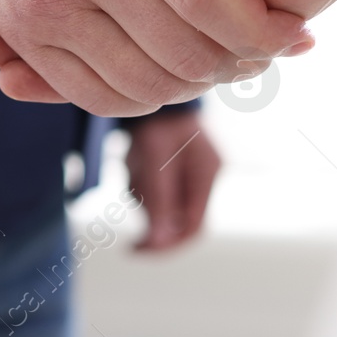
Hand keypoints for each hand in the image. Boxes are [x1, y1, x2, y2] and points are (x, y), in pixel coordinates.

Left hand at [126, 110, 219, 251]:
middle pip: (179, 223)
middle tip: (129, 241)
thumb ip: (159, 198)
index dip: (168, 246)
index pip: (194, 227)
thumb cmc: (156, 119)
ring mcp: (190, 176)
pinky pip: (156, 194)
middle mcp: (203, 178)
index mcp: (207, 174)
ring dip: (144, 198)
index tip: (139, 252)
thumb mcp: (154, 157)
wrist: (152, 84)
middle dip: (153, 227)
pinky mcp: (175, 171)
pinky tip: (135, 160)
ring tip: (134, 162)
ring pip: (164, 210)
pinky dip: (141, 187)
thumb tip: (159, 242)